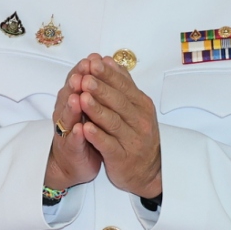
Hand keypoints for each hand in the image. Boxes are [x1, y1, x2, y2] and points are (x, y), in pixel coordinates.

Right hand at [45, 57, 102, 191]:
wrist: (73, 162)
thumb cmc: (85, 133)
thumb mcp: (90, 108)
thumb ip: (94, 87)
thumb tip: (104, 62)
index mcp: (73, 101)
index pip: (76, 82)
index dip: (83, 71)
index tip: (92, 59)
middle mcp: (67, 113)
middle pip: (69, 95)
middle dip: (76, 84)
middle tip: (83, 73)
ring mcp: (66, 131)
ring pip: (67, 117)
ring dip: (72, 108)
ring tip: (77, 98)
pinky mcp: (70, 150)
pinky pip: (72, 142)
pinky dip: (76, 136)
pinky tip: (81, 130)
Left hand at [76, 55, 161, 198]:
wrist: (148, 170)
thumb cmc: (136, 133)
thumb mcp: (134, 106)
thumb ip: (121, 83)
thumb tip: (108, 59)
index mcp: (140, 105)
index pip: (123, 86)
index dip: (107, 74)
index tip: (92, 62)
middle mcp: (139, 121)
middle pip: (118, 102)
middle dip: (100, 89)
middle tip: (85, 77)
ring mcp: (132, 139)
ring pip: (113, 122)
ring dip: (97, 110)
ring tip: (82, 98)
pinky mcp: (122, 157)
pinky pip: (109, 145)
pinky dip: (97, 136)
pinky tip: (85, 128)